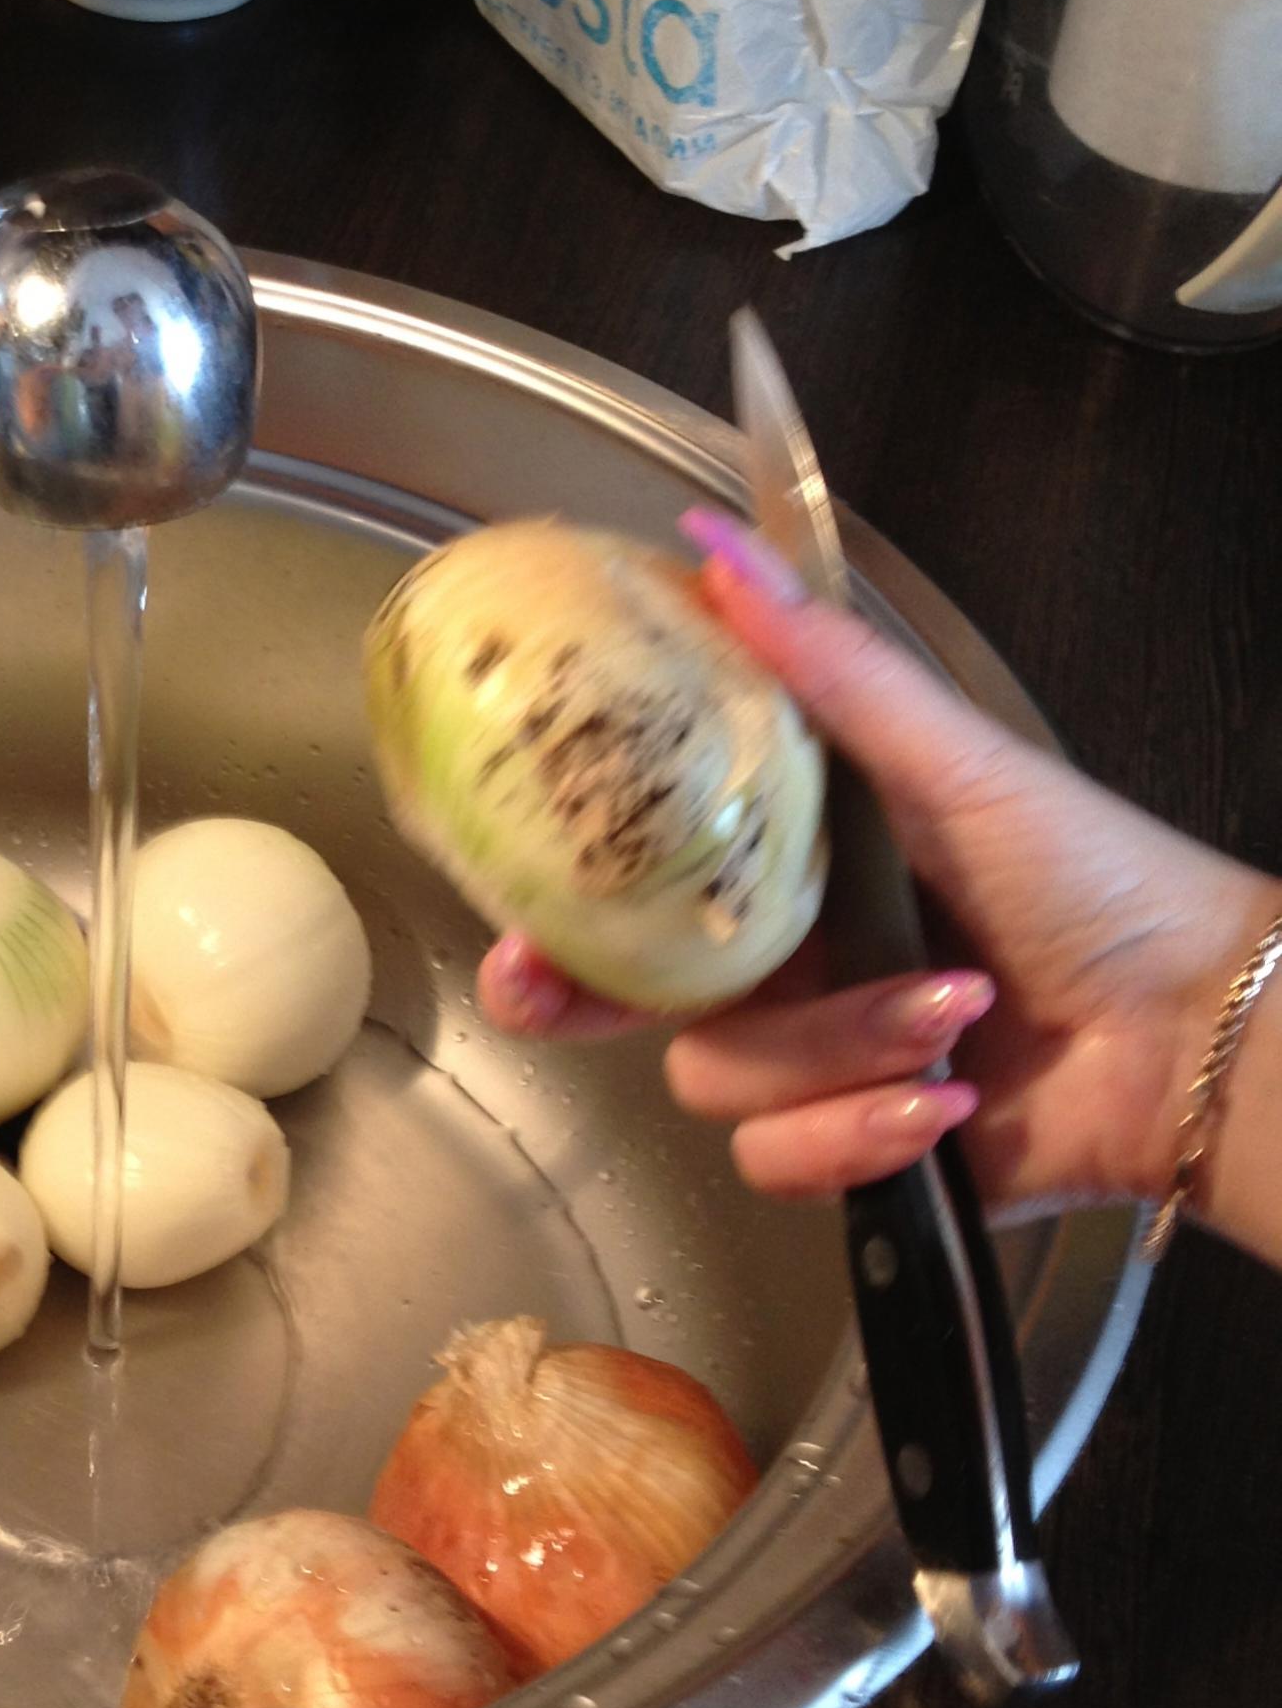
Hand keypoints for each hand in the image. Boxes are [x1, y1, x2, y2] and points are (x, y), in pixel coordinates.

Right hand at [478, 510, 1280, 1219]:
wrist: (1193, 1025)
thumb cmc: (1089, 874)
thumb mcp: (945, 756)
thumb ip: (820, 663)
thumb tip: (715, 544)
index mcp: (793, 871)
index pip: (635, 888)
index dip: (558, 904)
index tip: (514, 911)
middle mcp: (786, 972)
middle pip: (629, 1001)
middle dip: (586, 1000)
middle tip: (561, 994)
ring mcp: (816, 1068)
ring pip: (719, 1082)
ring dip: (838, 1050)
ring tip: (950, 1013)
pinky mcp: (855, 1155)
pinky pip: (784, 1162)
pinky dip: (863, 1131)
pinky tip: (944, 1100)